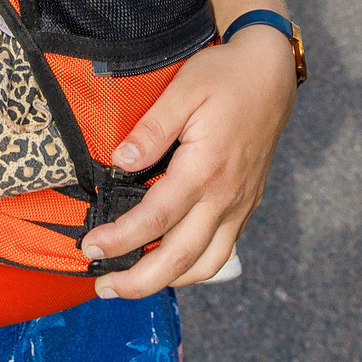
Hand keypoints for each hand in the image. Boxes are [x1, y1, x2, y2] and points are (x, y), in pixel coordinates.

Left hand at [79, 24, 296, 297]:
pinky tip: (169, 265)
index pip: (155, 219)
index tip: (89, 248)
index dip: (120, 240)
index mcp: (205, 169)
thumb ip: (151, 129)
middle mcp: (225, 197)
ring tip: (130, 284)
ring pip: (205, 264)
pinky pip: (221, 251)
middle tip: (103, 287)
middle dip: (139, 281)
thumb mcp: (184, 89)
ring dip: (167, 282)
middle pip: (180, 258)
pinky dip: (193, 269)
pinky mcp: (246, 206)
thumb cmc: (225, 77)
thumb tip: (120, 162)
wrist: (272, 74)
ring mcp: (239, 206)